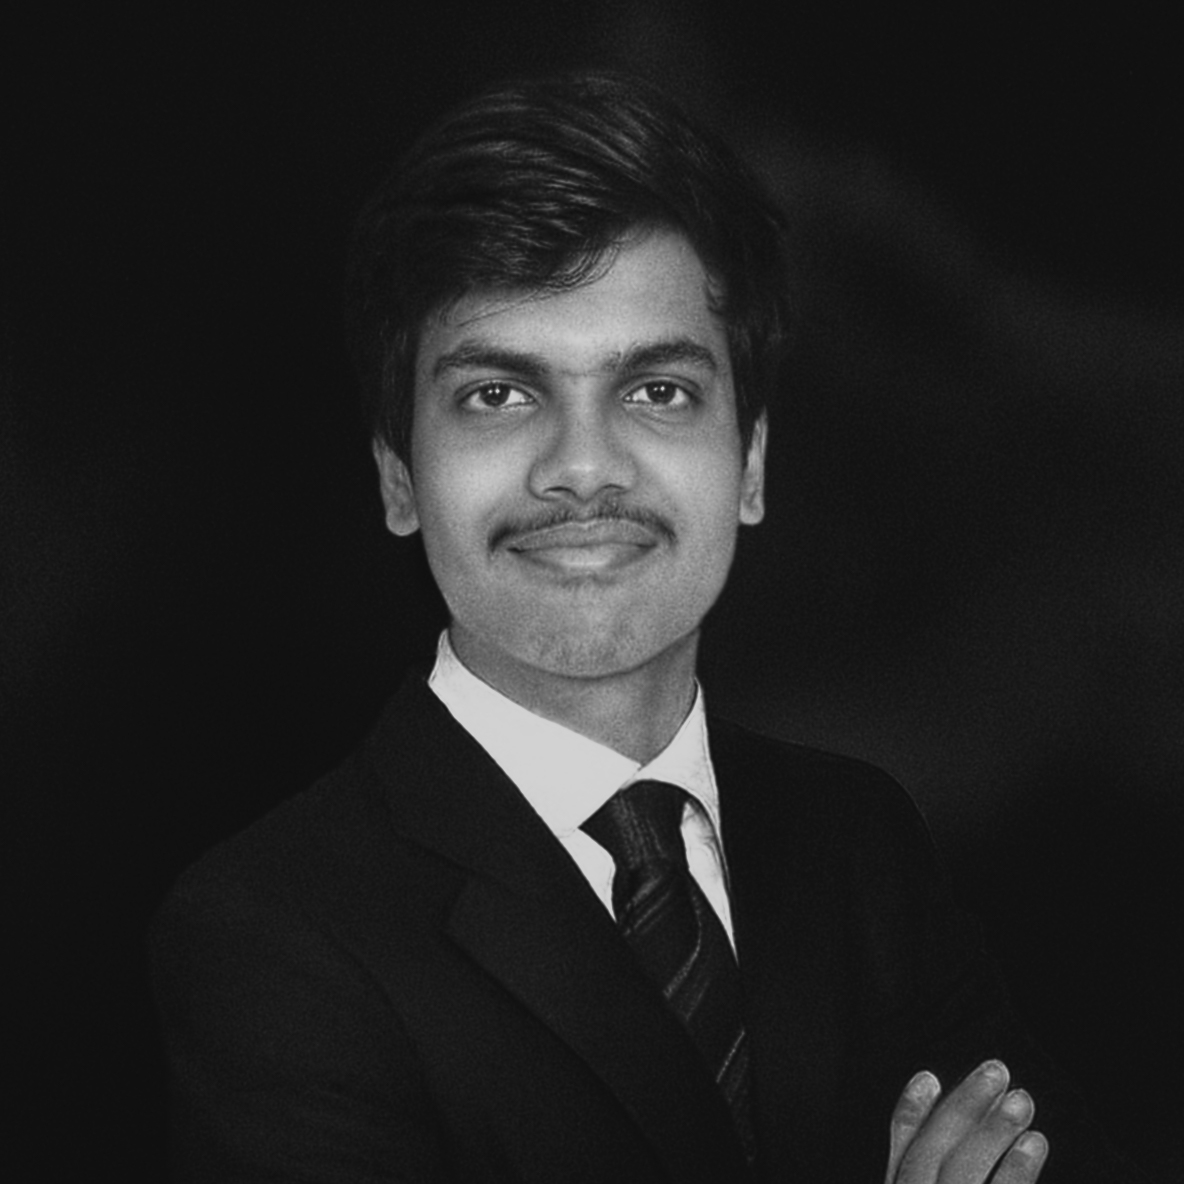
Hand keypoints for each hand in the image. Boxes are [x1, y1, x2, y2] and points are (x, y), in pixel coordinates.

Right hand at [885, 1061, 1048, 1183]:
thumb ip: (918, 1170)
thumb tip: (937, 1123)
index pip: (901, 1156)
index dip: (911, 1113)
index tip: (928, 1078)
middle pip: (932, 1155)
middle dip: (963, 1108)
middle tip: (995, 1071)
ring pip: (962, 1172)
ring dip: (993, 1131)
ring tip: (1021, 1099)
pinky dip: (1017, 1171)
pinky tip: (1034, 1141)